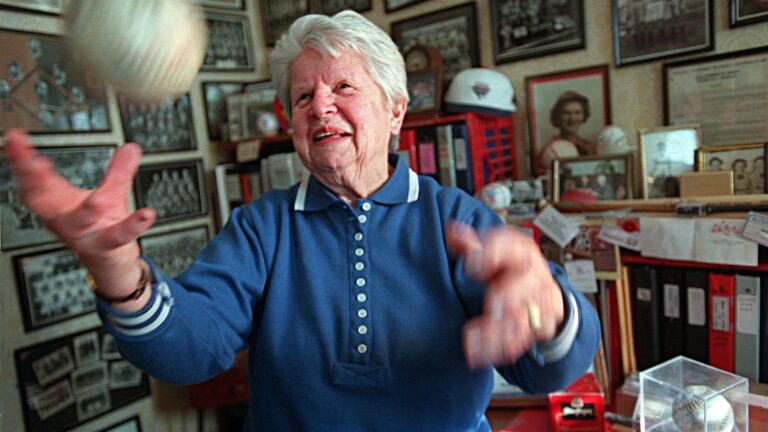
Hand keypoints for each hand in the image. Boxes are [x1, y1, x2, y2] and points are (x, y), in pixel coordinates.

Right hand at [3, 129, 155, 295]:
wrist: (109, 260)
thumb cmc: (99, 225)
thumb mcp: (109, 193)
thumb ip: (118, 171)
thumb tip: (131, 148)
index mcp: (57, 202)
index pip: (33, 179)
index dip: (21, 160)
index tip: (15, 140)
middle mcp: (63, 218)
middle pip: (42, 200)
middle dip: (33, 181)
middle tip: (33, 163)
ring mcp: (81, 234)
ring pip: (79, 221)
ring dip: (88, 209)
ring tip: (100, 199)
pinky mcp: (104, 246)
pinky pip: (118, 236)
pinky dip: (133, 225)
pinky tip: (147, 215)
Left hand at [445, 222, 564, 368]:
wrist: (548, 294)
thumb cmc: (516, 269)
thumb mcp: (499, 252)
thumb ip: (472, 244)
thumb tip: (451, 232)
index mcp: (521, 254)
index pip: (510, 248)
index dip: (492, 254)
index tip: (473, 264)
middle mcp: (531, 279)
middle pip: (521, 286)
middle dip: (507, 295)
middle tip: (492, 304)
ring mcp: (535, 305)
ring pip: (519, 320)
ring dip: (496, 333)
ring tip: (472, 342)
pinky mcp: (533, 330)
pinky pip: (518, 342)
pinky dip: (498, 350)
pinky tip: (478, 355)